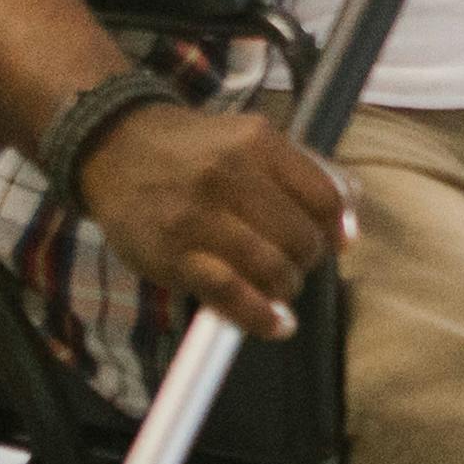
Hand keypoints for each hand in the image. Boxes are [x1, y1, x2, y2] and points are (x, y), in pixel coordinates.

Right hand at [76, 103, 350, 336]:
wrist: (114, 147)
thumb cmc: (195, 150)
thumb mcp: (250, 138)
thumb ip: (305, 173)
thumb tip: (349, 229)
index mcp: (257, 142)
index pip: (325, 199)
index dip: (334, 229)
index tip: (331, 242)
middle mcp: (228, 175)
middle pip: (302, 239)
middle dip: (306, 261)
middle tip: (292, 262)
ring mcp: (198, 217)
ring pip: (272, 269)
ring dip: (286, 288)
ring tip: (278, 288)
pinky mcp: (173, 255)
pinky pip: (231, 294)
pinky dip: (261, 317)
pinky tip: (276, 325)